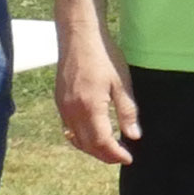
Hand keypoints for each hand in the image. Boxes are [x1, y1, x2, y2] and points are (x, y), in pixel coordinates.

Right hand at [54, 18, 139, 163]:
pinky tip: (92, 134)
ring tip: (109, 149)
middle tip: (121, 157)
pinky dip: (80, 137)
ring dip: (92, 148)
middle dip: (104, 155)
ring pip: (76, 138)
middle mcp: (72, 111)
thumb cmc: (104, 55)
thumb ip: (127, 111)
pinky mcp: (59, 100)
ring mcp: (63, 106)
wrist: (79, 35)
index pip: (101, 142)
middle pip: (87, 145)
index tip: (129, 158)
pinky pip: (68, 127)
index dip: (115, 154)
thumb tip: (134, 136)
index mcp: (89, 107)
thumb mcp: (122, 83)